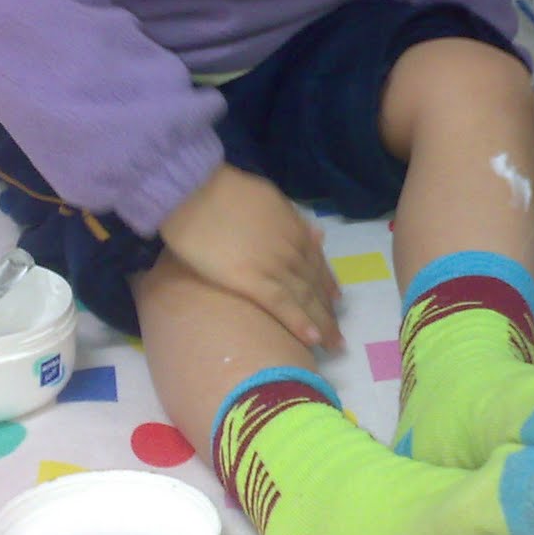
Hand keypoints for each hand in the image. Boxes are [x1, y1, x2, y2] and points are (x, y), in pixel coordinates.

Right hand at [159, 165, 342, 349]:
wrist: (194, 190)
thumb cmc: (222, 190)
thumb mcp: (269, 198)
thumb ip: (293, 219)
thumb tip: (315, 233)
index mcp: (293, 227)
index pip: (317, 262)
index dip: (327, 283)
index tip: (336, 301)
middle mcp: (291, 248)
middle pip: (315, 284)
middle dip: (328, 311)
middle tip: (339, 336)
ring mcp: (274, 265)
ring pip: (305, 297)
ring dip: (322, 322)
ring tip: (333, 344)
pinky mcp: (252, 280)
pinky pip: (283, 304)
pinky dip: (300, 322)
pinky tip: (313, 339)